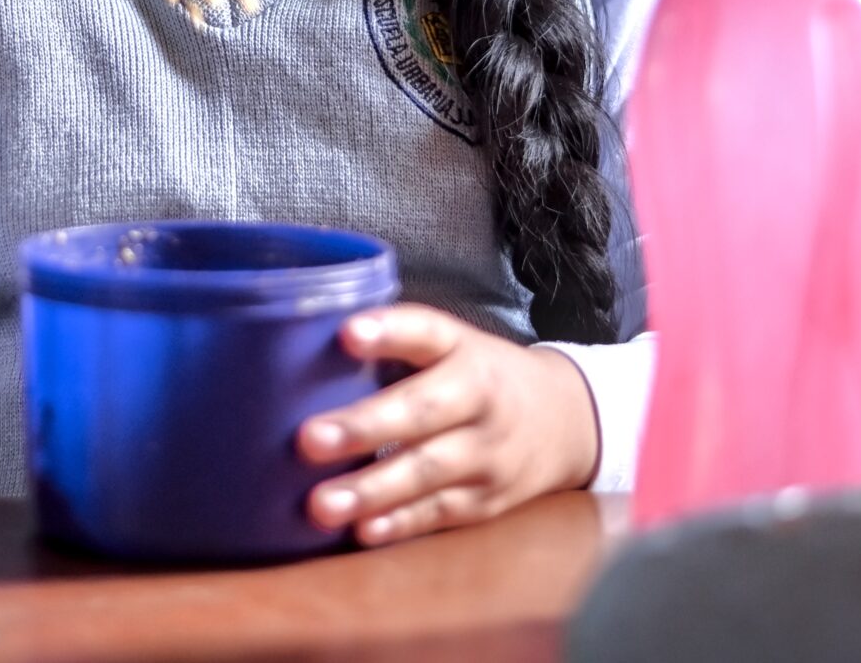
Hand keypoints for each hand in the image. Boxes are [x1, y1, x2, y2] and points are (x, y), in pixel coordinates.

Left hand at [298, 305, 600, 545]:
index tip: (346, 333)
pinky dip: (401, 524)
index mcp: (462, 349)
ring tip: (320, 505)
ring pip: (428, 471)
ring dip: (372, 490)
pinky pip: (439, 512)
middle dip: (364, 427)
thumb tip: (295, 346)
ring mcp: (487, 453)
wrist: (565, 421)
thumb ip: (393, 346)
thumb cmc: (478, 375)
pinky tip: (362, 530)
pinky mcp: (485, 500)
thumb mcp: (450, 346)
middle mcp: (480, 398)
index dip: (387, 331)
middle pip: (422, 411)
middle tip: (308, 439)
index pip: (426, 331)